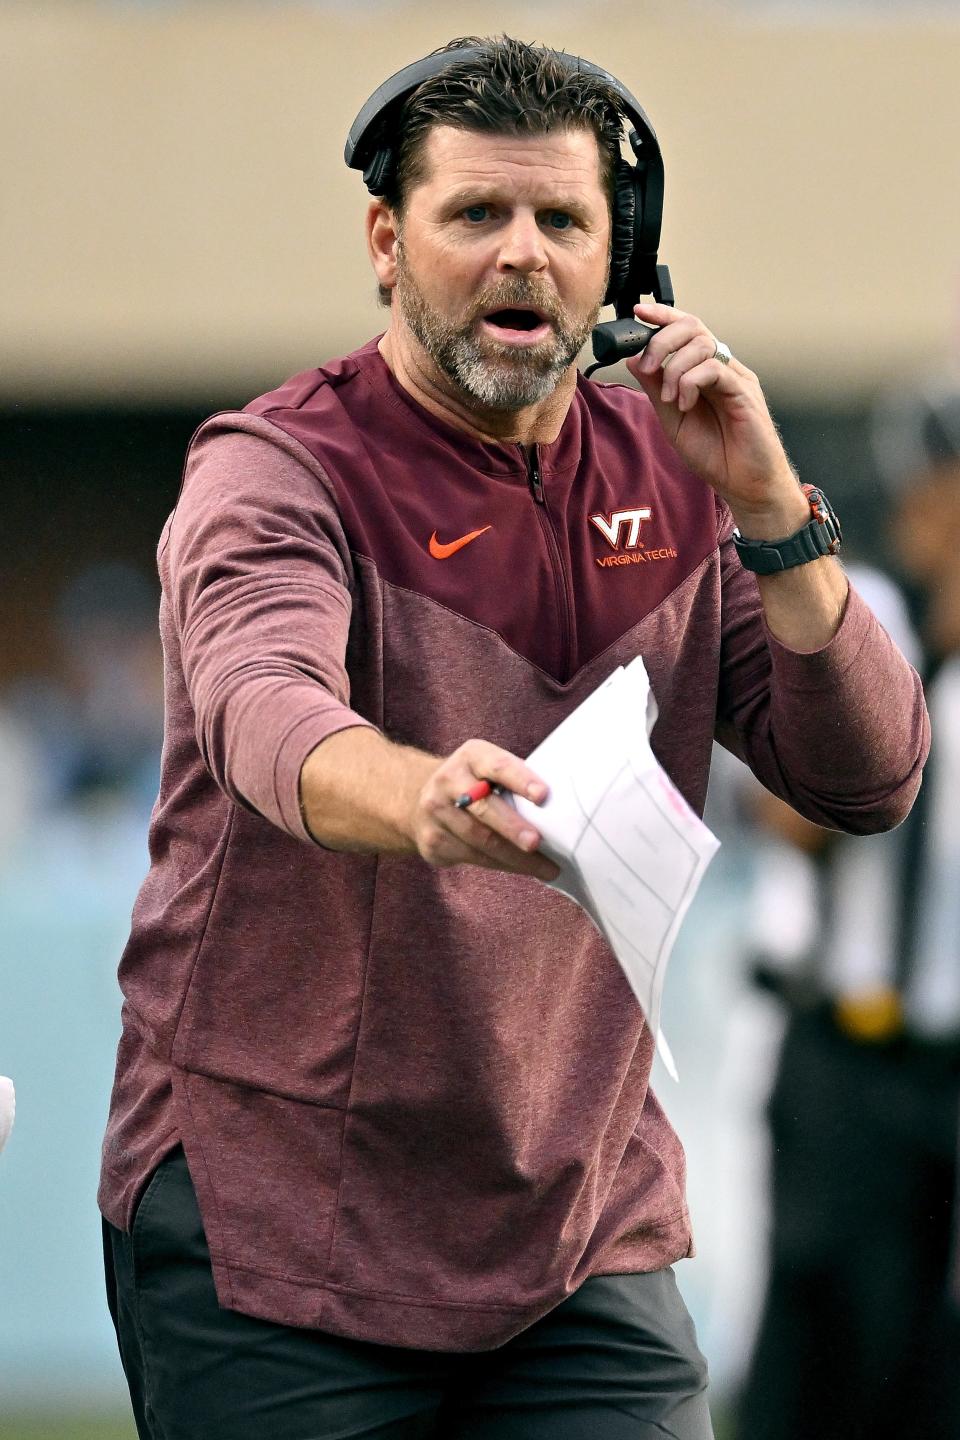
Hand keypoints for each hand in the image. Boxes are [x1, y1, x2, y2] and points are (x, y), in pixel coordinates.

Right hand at [410, 740, 559, 881]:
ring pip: (479, 840)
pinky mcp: (432, 841)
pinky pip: (473, 858)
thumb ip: (514, 779)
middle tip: (537, 842)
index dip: (521, 779)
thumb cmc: (473, 782)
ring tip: (546, 868)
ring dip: (515, 857)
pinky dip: (502, 865)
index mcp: (471, 756)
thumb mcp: (487, 767)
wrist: (416, 796)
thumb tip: (561, 807)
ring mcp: (436, 813)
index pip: (497, 766)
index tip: (543, 795)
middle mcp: (448, 781)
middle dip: (513, 827)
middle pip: (484, 808)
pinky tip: (521, 868)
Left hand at [626, 302, 808, 535]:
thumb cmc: (715, 454)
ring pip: (702, 344)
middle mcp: (722, 367)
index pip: (685, 330)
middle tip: (648, 367)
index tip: (638, 312)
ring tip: (670, 398)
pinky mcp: (744, 391)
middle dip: (662, 340)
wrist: (744, 485)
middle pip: (693, 328)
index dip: (663, 316)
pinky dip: (690, 382)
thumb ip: (656, 390)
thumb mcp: (672, 420)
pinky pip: (714, 368)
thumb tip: (634, 359)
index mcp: (704, 371)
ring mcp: (735, 377)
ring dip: (674, 367)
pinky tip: (685, 405)